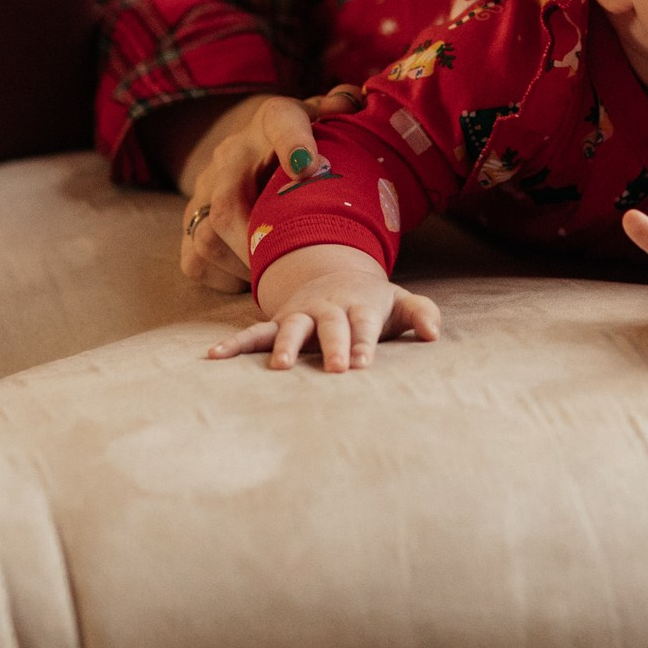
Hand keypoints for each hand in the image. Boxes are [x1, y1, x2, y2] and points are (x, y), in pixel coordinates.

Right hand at [167, 86, 367, 291]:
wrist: (256, 149)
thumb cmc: (306, 143)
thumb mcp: (328, 122)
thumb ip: (341, 111)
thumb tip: (350, 101)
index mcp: (273, 121)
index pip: (281, 122)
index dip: (293, 143)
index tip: (309, 168)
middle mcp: (230, 154)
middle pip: (229, 202)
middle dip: (261, 242)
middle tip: (299, 267)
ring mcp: (203, 191)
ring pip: (208, 237)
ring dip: (246, 266)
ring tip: (283, 275)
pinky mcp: (190, 224)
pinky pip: (196, 262)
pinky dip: (227, 278)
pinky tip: (256, 277)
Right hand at [207, 244, 440, 372]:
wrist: (335, 278)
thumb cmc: (372, 301)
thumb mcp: (399, 303)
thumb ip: (421, 313)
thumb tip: (434, 333)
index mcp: (358, 306)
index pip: (363, 325)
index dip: (363, 343)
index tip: (363, 365)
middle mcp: (326, 309)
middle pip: (329, 326)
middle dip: (332, 346)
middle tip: (336, 370)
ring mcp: (300, 315)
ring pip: (289, 328)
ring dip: (283, 345)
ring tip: (278, 367)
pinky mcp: (278, 323)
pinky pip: (253, 333)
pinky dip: (235, 344)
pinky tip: (213, 357)